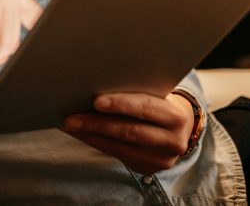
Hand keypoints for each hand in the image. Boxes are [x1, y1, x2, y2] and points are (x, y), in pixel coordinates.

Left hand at [62, 92, 195, 173]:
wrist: (180, 131)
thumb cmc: (161, 104)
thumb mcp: (158, 96)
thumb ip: (139, 92)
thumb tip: (98, 81)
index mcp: (176, 116)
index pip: (146, 107)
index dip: (121, 104)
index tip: (96, 101)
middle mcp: (172, 140)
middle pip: (130, 131)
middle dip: (97, 123)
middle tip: (71, 117)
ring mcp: (160, 159)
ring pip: (120, 146)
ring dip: (91, 135)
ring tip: (70, 125)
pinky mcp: (147, 168)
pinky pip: (116, 154)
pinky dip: (95, 142)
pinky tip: (80, 133)